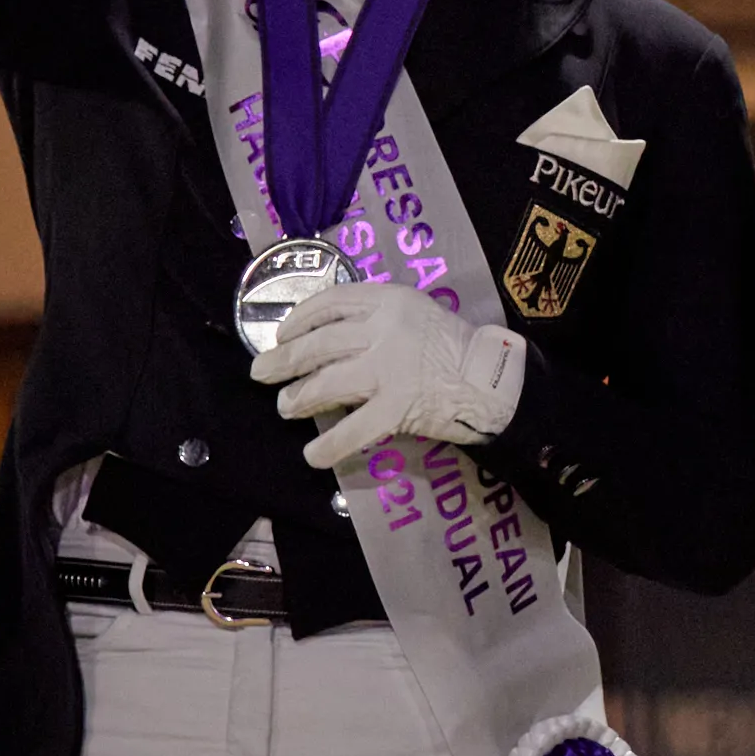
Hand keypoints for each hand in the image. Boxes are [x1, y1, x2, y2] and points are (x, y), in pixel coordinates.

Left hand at [256, 274, 528, 465]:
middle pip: (319, 345)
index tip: (283, 334)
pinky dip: (328, 446)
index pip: (330, 303)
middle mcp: (384, 330)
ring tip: (286, 407)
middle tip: (261, 373)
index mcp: (389, 301)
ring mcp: (388, 369)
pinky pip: (352, 430)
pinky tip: (312, 455)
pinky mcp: (396, 406)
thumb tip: (327, 338)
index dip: (299, 320)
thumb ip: (377, 318)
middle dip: (284, 362)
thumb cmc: (455, 346)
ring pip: (326, 383)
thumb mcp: (416, 313)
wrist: (493, 379)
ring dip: (298, 398)